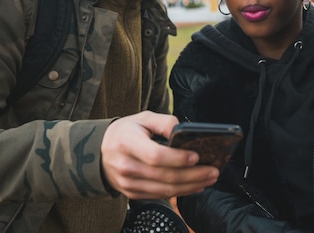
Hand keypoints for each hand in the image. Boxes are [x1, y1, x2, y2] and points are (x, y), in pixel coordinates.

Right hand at [101, 111, 218, 198]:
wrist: (100, 151)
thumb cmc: (126, 132)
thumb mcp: (142, 118)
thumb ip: (164, 122)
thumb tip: (184, 131)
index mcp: (126, 143)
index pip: (155, 155)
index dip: (178, 158)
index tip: (197, 156)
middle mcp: (125, 166)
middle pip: (164, 175)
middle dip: (193, 175)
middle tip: (213, 170)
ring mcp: (128, 183)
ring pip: (165, 189)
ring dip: (191, 186)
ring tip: (209, 178)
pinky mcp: (132, 193)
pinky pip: (160, 195)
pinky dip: (180, 192)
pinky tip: (195, 186)